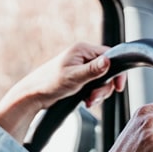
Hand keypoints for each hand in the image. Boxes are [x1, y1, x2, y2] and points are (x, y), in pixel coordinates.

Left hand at [0, 42, 125, 141]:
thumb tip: (108, 61)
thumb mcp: (74, 77)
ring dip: (98, 93)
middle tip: (94, 97)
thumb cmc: (49, 83)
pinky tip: (86, 101)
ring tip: (88, 101)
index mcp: (83, 49)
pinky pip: (94, 85)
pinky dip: (93, 95)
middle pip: (108, 70)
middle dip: (104, 87)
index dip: (117, 72)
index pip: (111, 56)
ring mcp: (81, 66)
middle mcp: (83, 56)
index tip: (118, 87)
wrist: (34, 95)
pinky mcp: (78, 77)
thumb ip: (93, 70)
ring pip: (102, 80)